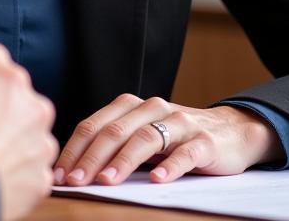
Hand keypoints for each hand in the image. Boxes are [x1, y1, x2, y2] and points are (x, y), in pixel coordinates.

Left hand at [54, 95, 280, 185]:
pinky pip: (184, 153)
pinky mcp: (204, 141)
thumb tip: (73, 170)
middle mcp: (152, 108)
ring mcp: (179, 123)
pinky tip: (155, 180)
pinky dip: (169, 166)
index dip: (74, 149)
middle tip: (75, 182)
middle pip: (115, 130)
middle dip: (91, 157)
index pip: (95, 125)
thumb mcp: (141, 136)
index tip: (59, 174)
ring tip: (107, 181)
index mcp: (131, 106)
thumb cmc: (174, 138)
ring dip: (123, 161)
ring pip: (145, 138)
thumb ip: (114, 145)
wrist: (229, 131)